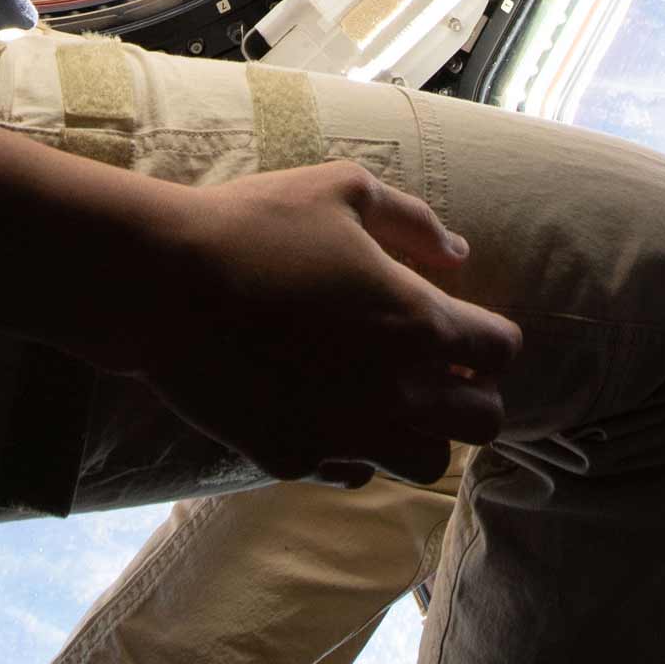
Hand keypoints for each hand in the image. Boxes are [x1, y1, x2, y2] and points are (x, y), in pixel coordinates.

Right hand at [133, 164, 520, 484]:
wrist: (163, 283)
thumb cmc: (255, 224)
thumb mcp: (344, 190)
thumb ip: (414, 222)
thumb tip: (458, 254)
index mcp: (418, 322)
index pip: (501, 351)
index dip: (490, 337)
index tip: (465, 327)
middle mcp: (395, 391)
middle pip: (485, 423)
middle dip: (473, 395)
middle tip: (440, 369)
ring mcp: (345, 434)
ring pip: (426, 464)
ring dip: (423, 432)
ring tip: (390, 397)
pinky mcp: (294, 459)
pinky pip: (354, 474)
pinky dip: (356, 450)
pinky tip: (328, 410)